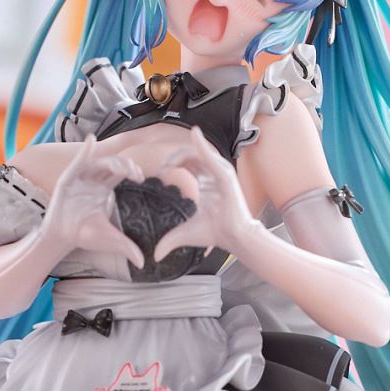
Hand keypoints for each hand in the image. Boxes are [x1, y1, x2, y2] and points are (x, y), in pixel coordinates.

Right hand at [40, 134, 144, 268]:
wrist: (63, 238)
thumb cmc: (84, 235)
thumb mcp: (110, 239)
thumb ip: (127, 247)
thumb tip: (143, 263)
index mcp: (104, 188)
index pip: (120, 172)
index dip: (131, 170)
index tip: (141, 178)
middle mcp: (93, 180)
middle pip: (111, 164)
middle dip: (124, 165)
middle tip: (135, 174)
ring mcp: (80, 178)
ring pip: (97, 162)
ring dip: (110, 162)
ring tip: (122, 169)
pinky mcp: (68, 180)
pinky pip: (77, 162)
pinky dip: (84, 151)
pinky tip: (90, 139)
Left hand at [153, 129, 259, 262]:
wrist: (234, 239)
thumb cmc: (215, 232)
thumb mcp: (184, 233)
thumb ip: (168, 240)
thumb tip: (155, 256)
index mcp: (205, 182)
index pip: (187, 162)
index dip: (173, 164)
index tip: (161, 174)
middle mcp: (213, 174)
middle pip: (191, 154)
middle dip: (174, 158)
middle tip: (163, 169)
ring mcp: (220, 173)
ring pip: (198, 153)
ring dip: (182, 154)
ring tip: (169, 165)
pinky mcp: (226, 175)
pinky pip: (212, 157)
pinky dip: (203, 145)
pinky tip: (195, 135)